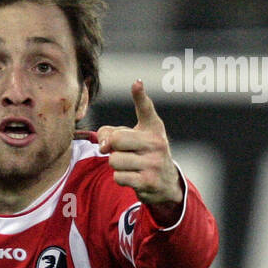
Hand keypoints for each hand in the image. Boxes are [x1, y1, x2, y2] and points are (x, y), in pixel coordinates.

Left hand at [97, 80, 182, 210]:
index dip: (140, 96)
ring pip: (114, 160)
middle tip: (122, 152)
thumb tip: (102, 144)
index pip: (145, 109)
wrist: (166, 183)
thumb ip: (112, 133)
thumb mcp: (133, 139)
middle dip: (112, 148)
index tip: (136, 83)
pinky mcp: (148, 181)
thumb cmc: (143, 155)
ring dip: (116, 165)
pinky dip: (120, 178)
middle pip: (117, 139)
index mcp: (153, 127)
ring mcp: (153, 162)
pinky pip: (118, 177)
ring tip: (129, 166)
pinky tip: (132, 177)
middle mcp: (156, 142)